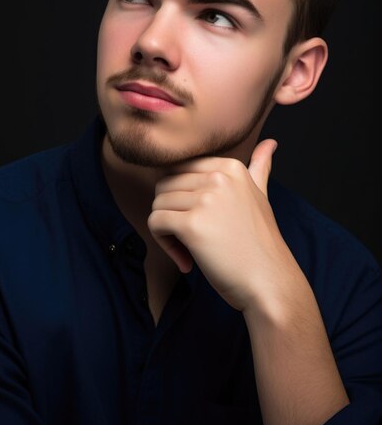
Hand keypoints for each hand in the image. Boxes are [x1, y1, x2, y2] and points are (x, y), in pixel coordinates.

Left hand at [148, 139, 300, 311]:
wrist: (269, 282)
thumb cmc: (261, 244)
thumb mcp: (262, 196)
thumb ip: (260, 167)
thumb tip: (270, 143)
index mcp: (231, 167)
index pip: (180, 169)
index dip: (181, 197)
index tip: (200, 220)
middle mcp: (218, 177)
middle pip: (165, 185)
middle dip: (171, 213)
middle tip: (191, 239)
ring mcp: (206, 199)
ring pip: (157, 203)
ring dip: (166, 231)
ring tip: (190, 250)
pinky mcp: (193, 224)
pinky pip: (155, 222)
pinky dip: (163, 243)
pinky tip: (186, 259)